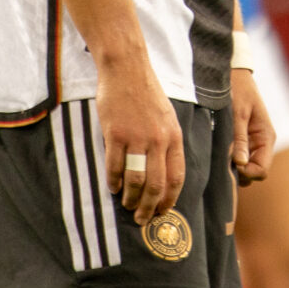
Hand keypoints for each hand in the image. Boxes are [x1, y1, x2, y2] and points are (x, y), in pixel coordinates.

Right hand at [96, 56, 184, 224]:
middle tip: (141, 218)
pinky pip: (114, 166)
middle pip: (155, 185)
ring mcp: (136, 137)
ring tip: (127, 205)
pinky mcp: (115, 134)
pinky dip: (113, 181)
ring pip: (135, 180)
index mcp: (174, 137)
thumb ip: (168, 143)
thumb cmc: (146, 93)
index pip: (175, 177)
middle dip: (149, 207)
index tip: (163, 212)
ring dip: (131, 198)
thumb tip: (164, 174)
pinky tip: (113, 188)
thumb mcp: (167, 117)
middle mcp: (158, 140)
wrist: (127, 69)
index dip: (169, 199)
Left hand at [228, 66, 274, 184]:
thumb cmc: (238, 90)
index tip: (231, 162)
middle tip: (222, 159)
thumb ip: (240, 139)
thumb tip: (241, 164)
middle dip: (240, 171)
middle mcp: (262, 143)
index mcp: (266, 137)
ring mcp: (253, 142)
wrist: (234, 73)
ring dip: (234, 166)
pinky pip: (240, 157)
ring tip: (220, 153)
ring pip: (246, 167)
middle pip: (254, 172)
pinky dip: (231, 158)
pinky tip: (220, 149)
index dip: (247, 172)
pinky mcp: (244, 139)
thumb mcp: (238, 114)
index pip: (262, 170)